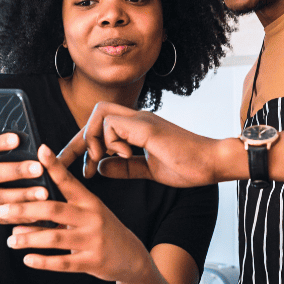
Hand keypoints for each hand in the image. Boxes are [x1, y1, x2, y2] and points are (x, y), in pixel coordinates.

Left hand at [1, 145, 152, 282]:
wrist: (132, 258)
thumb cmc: (102, 231)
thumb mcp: (88, 215)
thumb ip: (59, 212)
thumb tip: (21, 214)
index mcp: (90, 201)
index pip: (69, 181)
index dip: (54, 166)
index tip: (39, 150)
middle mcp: (92, 217)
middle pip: (54, 209)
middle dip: (25, 209)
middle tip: (2, 209)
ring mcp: (93, 240)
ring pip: (55, 237)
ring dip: (29, 238)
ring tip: (10, 240)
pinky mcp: (92, 262)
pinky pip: (63, 262)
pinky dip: (43, 261)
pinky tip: (27, 259)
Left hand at [57, 102, 227, 186]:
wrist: (212, 163)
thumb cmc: (188, 167)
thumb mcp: (149, 170)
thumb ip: (124, 167)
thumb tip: (100, 166)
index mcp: (138, 129)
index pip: (101, 129)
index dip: (81, 146)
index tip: (71, 167)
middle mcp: (137, 120)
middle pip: (96, 113)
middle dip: (79, 140)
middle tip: (80, 167)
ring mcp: (141, 120)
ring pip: (100, 113)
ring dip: (94, 139)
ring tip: (101, 159)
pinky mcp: (146, 126)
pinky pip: (112, 124)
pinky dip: (110, 141)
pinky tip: (123, 155)